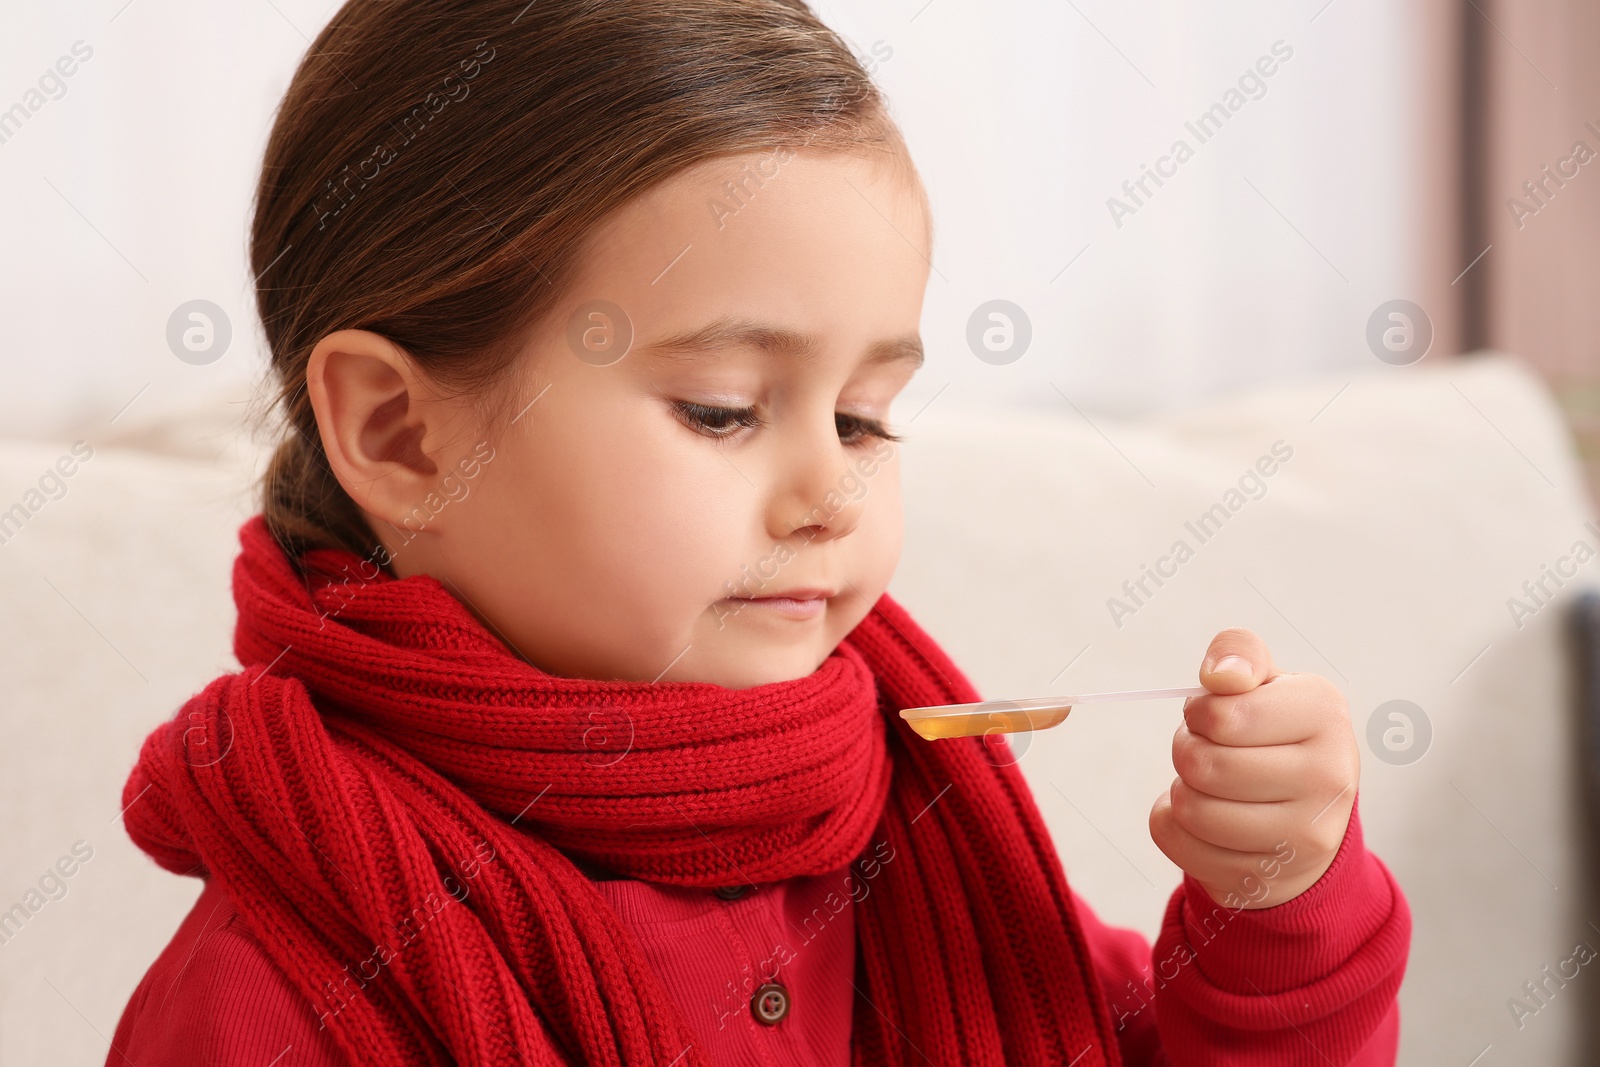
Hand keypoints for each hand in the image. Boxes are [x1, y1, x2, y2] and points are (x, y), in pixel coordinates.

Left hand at [1148, 628, 1357, 908]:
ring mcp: (1305, 837)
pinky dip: (1174, 825)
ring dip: (1182, 789)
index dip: (1201, 711)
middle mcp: (1330, 778)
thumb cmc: (1273, 734)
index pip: (1223, 714)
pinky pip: (1178, 842)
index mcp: (1327, 714)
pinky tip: (1206, 820)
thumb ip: (1238, 652)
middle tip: (1208, 750)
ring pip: (1189, 809)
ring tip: (1210, 784)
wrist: (1307, 815)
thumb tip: (1220, 676)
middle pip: (1202, 764)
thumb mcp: (1265, 682)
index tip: (1216, 715)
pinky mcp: (1269, 879)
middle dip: (1187, 749)